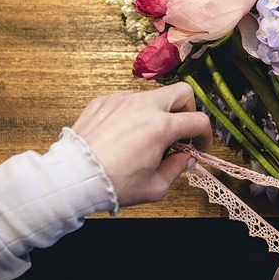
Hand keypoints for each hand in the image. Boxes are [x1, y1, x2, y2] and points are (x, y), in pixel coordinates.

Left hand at [72, 83, 212, 206]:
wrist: (73, 178)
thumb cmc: (114, 184)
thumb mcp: (155, 187)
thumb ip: (177, 168)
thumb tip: (186, 158)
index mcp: (161, 126)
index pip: (198, 121)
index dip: (205, 136)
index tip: (199, 148)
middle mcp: (144, 106)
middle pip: (182, 92)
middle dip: (187, 111)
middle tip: (180, 132)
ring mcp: (122, 100)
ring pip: (153, 96)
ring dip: (159, 113)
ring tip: (148, 137)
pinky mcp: (104, 101)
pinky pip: (128, 101)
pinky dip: (134, 114)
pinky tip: (124, 135)